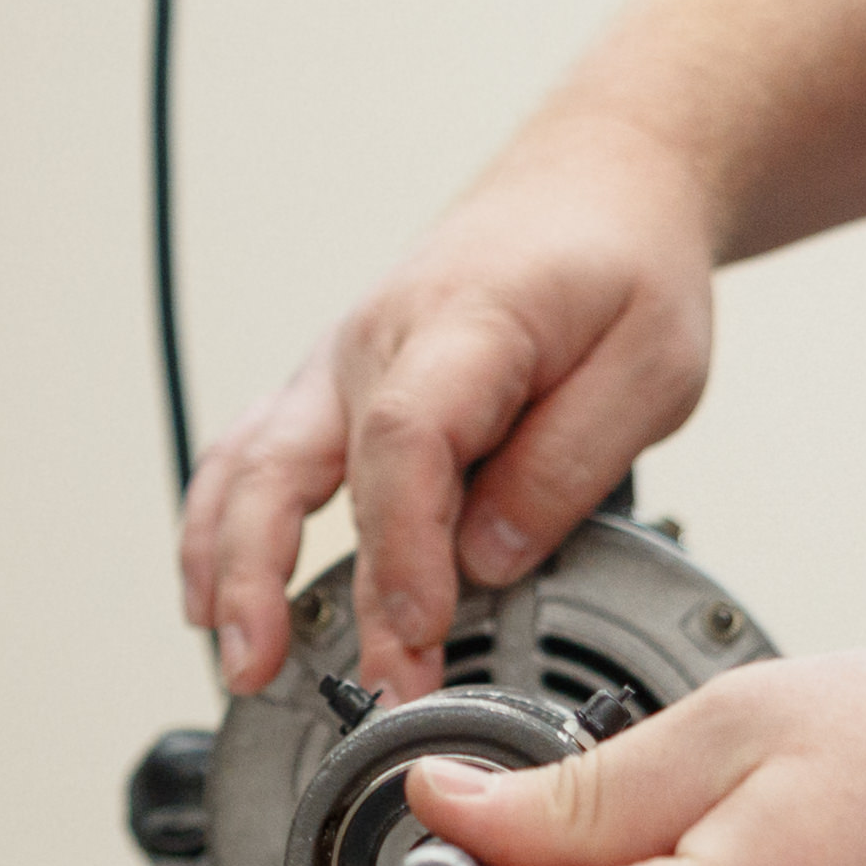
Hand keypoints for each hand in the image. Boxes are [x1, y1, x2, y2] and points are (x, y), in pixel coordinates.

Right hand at [183, 105, 726, 698]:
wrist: (592, 188)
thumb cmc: (621, 266)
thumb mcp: (653, 366)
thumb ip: (569, 463)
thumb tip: (488, 557)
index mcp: (464, 324)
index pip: (404, 443)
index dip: (402, 548)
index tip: (417, 632)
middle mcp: (376, 342)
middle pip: (290, 462)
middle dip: (279, 582)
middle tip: (299, 676)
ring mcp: (340, 365)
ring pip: (249, 463)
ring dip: (228, 565)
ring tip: (240, 661)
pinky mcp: (332, 390)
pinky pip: (250, 458)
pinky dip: (219, 530)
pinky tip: (212, 599)